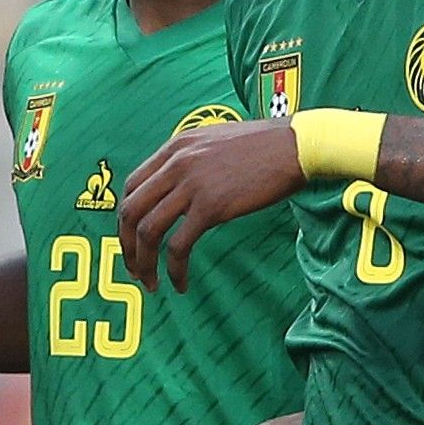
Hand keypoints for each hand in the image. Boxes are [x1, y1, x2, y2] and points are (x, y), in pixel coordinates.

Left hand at [117, 118, 302, 290]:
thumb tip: (176, 187)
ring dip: (144, 262)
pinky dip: (174, 269)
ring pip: (148, 231)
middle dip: (126, 245)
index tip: (132, 238)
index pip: (131, 186)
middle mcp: (175, 164)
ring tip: (151, 283)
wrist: (297, 146)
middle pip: (130, 211)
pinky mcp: (212, 207)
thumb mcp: (213, 141)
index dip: (126, 217)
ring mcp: (191, 185)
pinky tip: (180, 283)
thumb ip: (189, 160)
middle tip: (134, 268)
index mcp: (173, 148)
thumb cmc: (264, 146)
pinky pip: (179, 245)